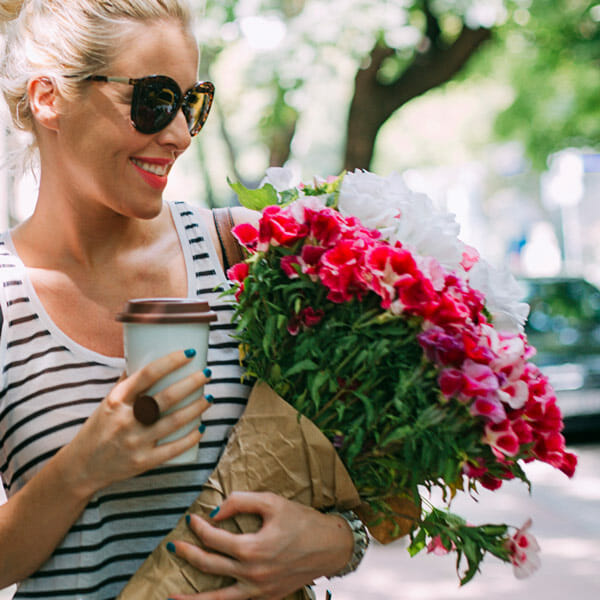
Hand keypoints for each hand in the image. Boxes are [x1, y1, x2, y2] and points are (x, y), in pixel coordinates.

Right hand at [63, 349, 212, 496]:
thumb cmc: (99, 428)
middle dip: (192, 383)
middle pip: (166, 397)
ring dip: (196, 407)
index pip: (146, 374)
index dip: (170, 362)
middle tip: (207, 373)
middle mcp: (125, 420)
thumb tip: (144, 355)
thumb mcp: (107, 403)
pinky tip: (202, 427)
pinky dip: (190, 438)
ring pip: (174, 421)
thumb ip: (127, 383)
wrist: (81, 468)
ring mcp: (135, 442)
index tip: (189, 353)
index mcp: (115, 400)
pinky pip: (173, 449)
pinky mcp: (143, 462)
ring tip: (209, 397)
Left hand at [167, 491, 353, 599]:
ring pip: (216, 598)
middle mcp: (252, 574)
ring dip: (192, 598)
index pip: (214, 539)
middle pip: (209, 566)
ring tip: (170, 597)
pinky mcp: (266, 599)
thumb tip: (215, 512)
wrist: (329, 547)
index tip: (193, 519)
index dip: (199, 527)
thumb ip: (240, 502)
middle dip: (188, 554)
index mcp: (252, 548)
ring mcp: (259, 591)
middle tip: (174, 546)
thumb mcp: (272, 502)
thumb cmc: (302, 521)